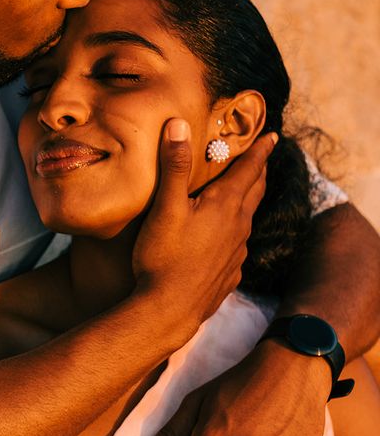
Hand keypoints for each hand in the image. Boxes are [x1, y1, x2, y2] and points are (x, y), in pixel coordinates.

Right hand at [133, 119, 274, 336]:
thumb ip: (174, 166)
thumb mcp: (164, 208)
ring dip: (247, 203)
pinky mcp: (229, 274)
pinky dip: (235, 233)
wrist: (168, 311)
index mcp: (225, 206)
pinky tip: (225, 240)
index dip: (259, 150)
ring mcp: (236, 253)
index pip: (250, 169)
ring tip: (240, 196)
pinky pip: (238, 246)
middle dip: (258, 173)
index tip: (272, 136)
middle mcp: (238, 227)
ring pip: (247, 220)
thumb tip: (179, 124)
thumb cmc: (163, 257)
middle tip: (260, 160)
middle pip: (255, 192)